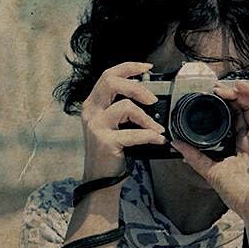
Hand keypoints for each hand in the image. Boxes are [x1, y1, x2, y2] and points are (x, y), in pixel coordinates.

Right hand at [80, 62, 167, 180]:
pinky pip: (134, 133)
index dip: (128, 67)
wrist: (100, 180)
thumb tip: (149, 96)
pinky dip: (150, 136)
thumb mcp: (111, 125)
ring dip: (147, 117)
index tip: (148, 68)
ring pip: (125, 106)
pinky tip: (158, 140)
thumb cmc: (110, 152)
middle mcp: (90, 112)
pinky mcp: (105, 142)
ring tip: (157, 128)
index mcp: (92, 104)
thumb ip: (121, 109)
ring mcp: (96, 126)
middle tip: (153, 100)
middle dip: (137, 86)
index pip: (108, 75)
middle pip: (111, 82)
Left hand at [170, 81, 248, 221]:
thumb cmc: (238, 194)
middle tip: (221, 89)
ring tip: (239, 85)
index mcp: (244, 143)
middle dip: (237, 94)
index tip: (214, 93)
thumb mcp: (211, 171)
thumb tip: (175, 143)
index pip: (238, 115)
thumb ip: (194, 156)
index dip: (229, 102)